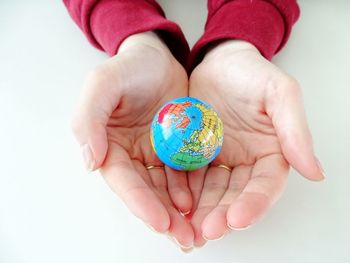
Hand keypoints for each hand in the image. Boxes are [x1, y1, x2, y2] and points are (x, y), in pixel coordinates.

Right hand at [72, 32, 193, 247]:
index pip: (125, 181)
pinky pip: (186, 173)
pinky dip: (194, 190)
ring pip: (168, 189)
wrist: (157, 56)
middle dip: (164, 217)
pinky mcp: (178, 148)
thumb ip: (89, 120)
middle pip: (148, 192)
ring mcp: (157, 153)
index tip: (159, 222)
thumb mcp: (103, 84)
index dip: (140, 203)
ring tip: (199, 231)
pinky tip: (205, 202)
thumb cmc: (129, 67)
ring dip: (181, 212)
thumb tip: (89, 161)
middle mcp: (134, 155)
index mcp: (112, 145)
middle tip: (185, 239)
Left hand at [188, 40, 323, 245]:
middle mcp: (244, 162)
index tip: (238, 219)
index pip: (265, 185)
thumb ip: (294, 131)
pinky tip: (173, 205)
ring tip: (187, 228)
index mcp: (269, 152)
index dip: (254, 204)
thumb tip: (316, 172)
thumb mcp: (279, 93)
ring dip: (200, 211)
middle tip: (207, 231)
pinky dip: (182, 193)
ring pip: (210, 192)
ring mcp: (218, 160)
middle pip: (235, 195)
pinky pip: (188, 177)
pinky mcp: (194, 154)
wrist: (218, 62)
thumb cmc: (251, 73)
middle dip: (222, 214)